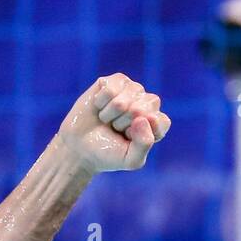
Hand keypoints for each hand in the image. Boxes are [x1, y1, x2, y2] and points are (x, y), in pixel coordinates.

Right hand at [56, 73, 170, 172]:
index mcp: (157, 124)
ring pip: (123, 100)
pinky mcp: (115, 80)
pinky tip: (99, 107)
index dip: (140, 132)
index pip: (159, 121)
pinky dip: (101, 102)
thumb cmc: (108, 154)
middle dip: (123, 123)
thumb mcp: (130, 160)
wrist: (80, 146)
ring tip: (107, 120)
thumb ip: (144, 145)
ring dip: (111, 114)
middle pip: (141, 108)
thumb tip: (143, 118)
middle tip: (115, 129)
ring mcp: (132, 90)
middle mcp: (147, 104)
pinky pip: (110, 90)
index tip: (128, 138)